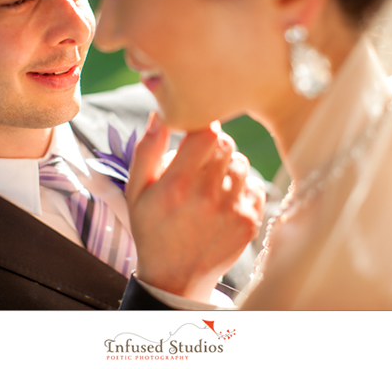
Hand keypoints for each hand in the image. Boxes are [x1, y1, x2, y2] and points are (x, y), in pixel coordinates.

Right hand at [126, 111, 265, 302]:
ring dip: (227, 165)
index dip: (203, 126)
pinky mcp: (249, 222)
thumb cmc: (152, 228)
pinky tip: (223, 199)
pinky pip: (254, 184)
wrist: (175, 277)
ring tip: (210, 182)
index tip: (195, 133)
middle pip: (226, 144)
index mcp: (178, 184)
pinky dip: (240, 186)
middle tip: (200, 159)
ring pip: (241, 162)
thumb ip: (147, 150)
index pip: (208, 132)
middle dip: (213, 144)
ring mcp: (233, 210)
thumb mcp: (136, 191)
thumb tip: (160, 114)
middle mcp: (208, 196)